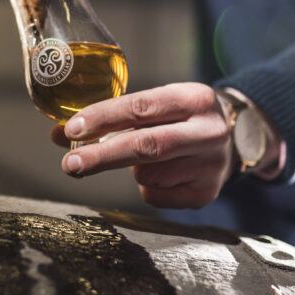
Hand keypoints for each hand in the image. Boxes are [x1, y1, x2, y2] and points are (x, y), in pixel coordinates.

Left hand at [52, 83, 234, 208]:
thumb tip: (60, 134)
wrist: (233, 140)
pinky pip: (156, 196)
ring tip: (148, 157)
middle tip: (70, 165)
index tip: (73, 129)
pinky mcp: (206, 194)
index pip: (141, 107)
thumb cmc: (179, 119)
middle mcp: (208, 131)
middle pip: (146, 146)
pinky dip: (147, 187)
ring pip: (148, 174)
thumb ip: (111, 117)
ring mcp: (211, 165)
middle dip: (102, 156)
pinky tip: (164, 174)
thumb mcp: (155, 106)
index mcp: (193, 98)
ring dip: (133, 169)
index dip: (104, 118)